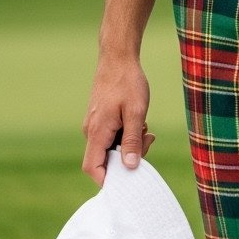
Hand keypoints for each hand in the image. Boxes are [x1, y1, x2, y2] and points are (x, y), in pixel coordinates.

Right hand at [81, 53, 155, 187]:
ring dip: (130, 145)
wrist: (118, 58)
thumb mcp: (136, 113)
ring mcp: (95, 126)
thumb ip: (132, 141)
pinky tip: (139, 122)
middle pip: (105, 162)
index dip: (108, 180)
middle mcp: (91, 131)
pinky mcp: (101, 121)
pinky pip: (112, 138)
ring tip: (145, 128)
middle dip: (128, 159)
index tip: (130, 177)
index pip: (92, 168)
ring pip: (111, 149)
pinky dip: (127, 135)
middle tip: (147, 140)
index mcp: (97, 131)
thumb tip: (129, 167)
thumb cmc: (128, 82)